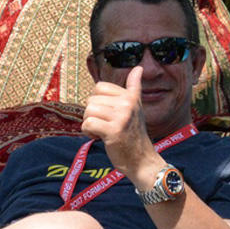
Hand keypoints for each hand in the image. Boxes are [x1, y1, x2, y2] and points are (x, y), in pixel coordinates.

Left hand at [81, 67, 159, 186]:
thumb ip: (134, 87)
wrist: (141, 160)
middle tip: (107, 126)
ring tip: (104, 132)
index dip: (98, 102)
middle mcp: (127, 104)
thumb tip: (138, 68)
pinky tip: (100, 138)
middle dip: (93, 115)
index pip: (99, 87)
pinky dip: (89, 133)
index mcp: (130, 96)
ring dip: (90, 125)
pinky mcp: (113, 131)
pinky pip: (88, 124)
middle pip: (91, 100)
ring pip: (88, 112)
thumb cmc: (134, 134)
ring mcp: (121, 117)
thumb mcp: (136, 107)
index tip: (109, 114)